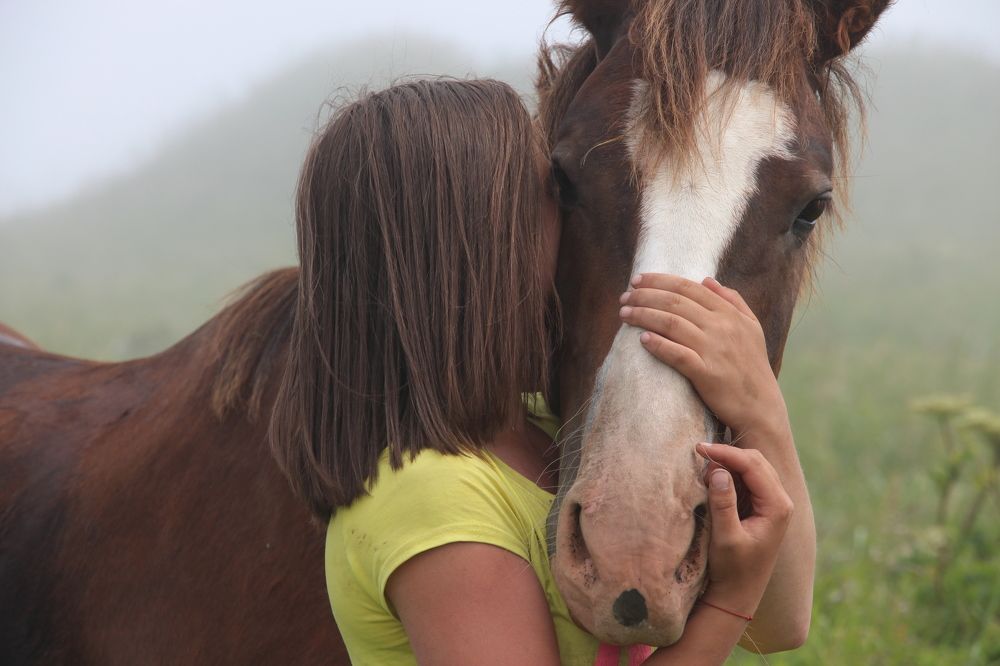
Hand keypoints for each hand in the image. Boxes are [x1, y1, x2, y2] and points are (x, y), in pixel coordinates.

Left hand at [618, 274, 787, 439]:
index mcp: (729, 313)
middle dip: (645, 296)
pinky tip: (642, 339)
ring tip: (624, 314)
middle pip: (675, 302)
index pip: (688, 287)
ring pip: (672, 324)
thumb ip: (732, 301)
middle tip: (624, 297)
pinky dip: (659, 345)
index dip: (659, 281)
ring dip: (644, 315)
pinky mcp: (707, 374)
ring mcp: (714, 350)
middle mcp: (722, 327)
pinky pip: (678, 355)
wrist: (761, 406)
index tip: (636, 280)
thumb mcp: (752, 328)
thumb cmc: (752, 366)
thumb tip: (707, 280)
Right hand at [695, 442, 794, 618]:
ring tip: (702, 468)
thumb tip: (717, 471)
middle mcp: (780, 501)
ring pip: (751, 467)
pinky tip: (711, 477)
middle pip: (755, 460)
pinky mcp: (760, 506)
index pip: (752, 465)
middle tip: (698, 453)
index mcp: (777, 506)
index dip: (726, 453)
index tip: (699, 448)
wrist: (739, 594)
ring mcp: (771, 503)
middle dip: (727, 454)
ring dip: (728, 462)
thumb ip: (723, 504)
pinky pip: (746, 479)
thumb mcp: (725, 538)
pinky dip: (729, 473)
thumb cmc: (733, 570)